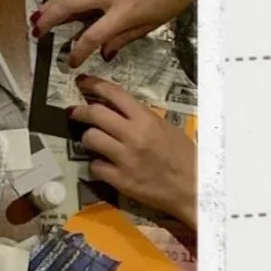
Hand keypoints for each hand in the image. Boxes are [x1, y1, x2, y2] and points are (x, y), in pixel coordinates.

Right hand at [33, 0, 195, 66]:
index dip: (78, 51)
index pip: (92, 36)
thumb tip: (103, 52)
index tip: (70, 62)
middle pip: (70, 5)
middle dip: (49, 18)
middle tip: (35, 31)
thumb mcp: (152, 23)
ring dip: (52, 3)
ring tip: (38, 15)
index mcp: (124, 12)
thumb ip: (124, 38)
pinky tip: (59, 0)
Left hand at [69, 77, 196, 226]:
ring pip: (90, 138)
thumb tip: (117, 109)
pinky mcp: (120, 180)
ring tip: (93, 141)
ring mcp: (125, 158)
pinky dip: (96, 165)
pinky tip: (104, 165)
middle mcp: (133, 135)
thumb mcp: (166, 129)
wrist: (195, 188)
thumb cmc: (184, 157)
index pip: (114, 94)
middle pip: (95, 114)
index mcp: (146, 119)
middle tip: (75, 112)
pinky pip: (95, 166)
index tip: (82, 82)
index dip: (93, 84)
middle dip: (80, 111)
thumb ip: (142, 117)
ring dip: (87, 138)